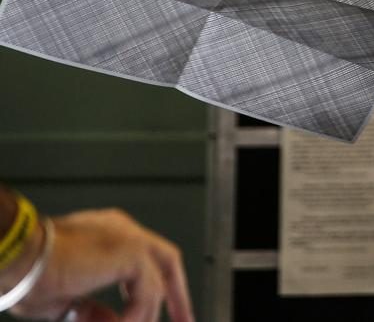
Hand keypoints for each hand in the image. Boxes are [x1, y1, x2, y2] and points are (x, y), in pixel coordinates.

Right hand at [10, 209, 191, 321]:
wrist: (18, 260)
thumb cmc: (28, 276)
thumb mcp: (68, 300)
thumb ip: (94, 310)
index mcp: (108, 235)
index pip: (146, 260)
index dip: (157, 287)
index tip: (163, 313)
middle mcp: (123, 230)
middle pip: (168, 262)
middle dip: (179, 296)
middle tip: (185, 321)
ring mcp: (130, 238)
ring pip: (156, 284)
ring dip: (142, 316)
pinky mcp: (132, 251)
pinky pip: (148, 293)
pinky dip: (136, 315)